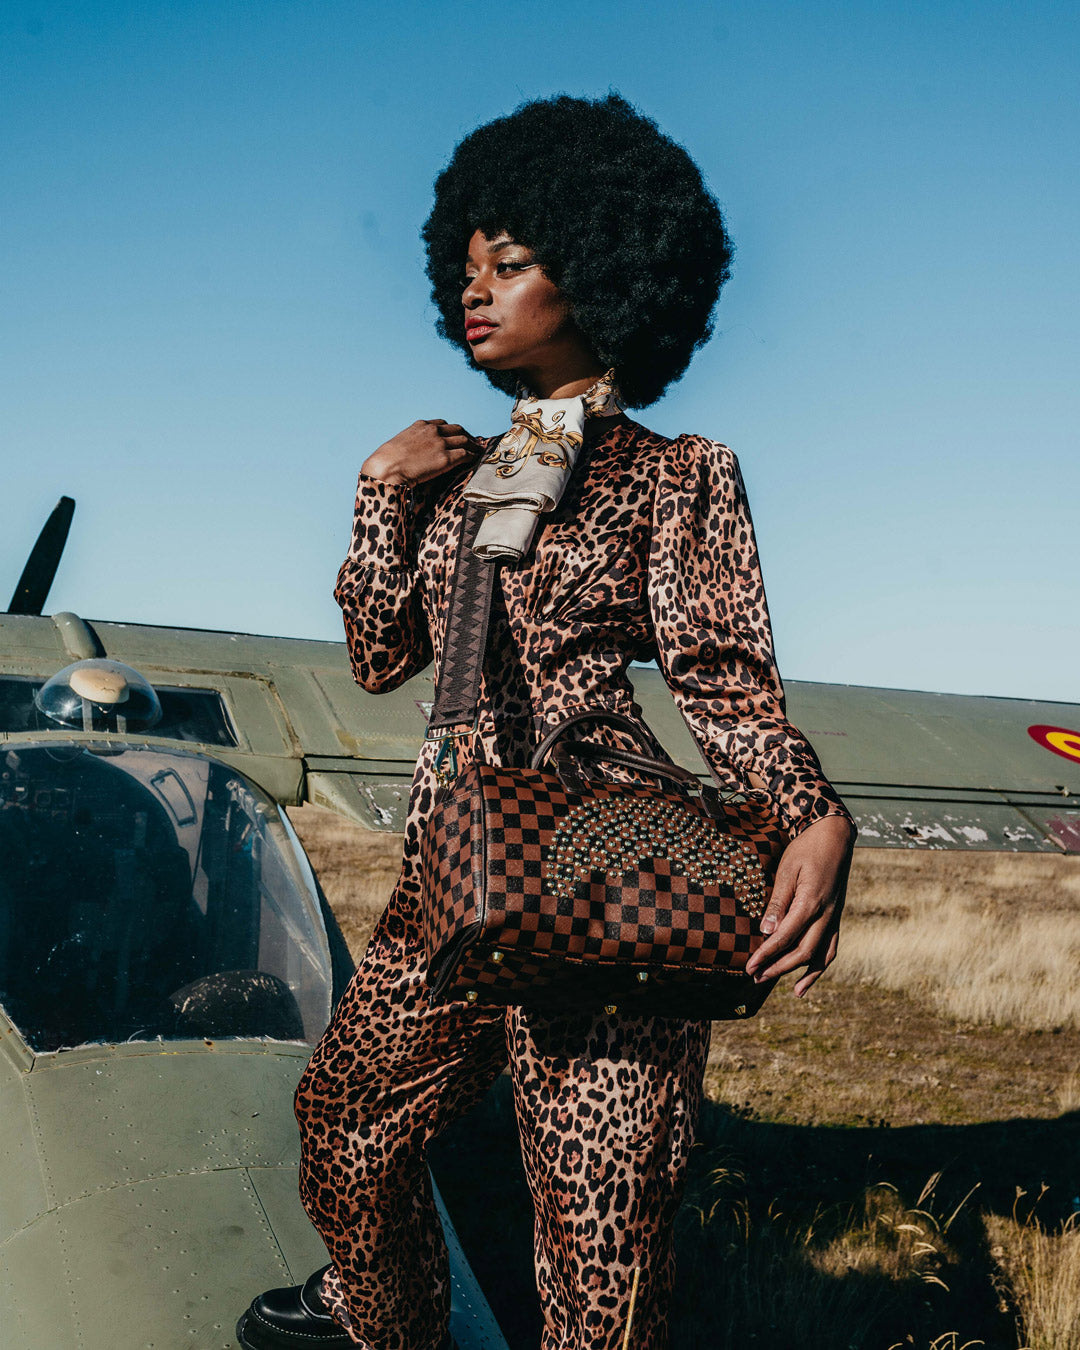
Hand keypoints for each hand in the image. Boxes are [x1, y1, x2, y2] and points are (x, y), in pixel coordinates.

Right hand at [361, 420, 479, 485]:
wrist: (386, 468)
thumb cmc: (387, 461)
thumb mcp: (400, 443)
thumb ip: (412, 443)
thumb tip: (414, 453)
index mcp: (421, 426)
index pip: (442, 424)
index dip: (452, 430)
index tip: (456, 435)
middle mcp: (433, 431)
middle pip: (457, 430)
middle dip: (466, 436)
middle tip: (472, 442)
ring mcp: (440, 444)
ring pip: (464, 440)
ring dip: (473, 445)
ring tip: (479, 450)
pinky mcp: (446, 459)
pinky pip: (465, 454)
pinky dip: (472, 455)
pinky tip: (475, 459)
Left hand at [744, 813, 854, 997]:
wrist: (836, 837)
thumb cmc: (807, 850)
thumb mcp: (787, 870)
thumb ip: (778, 902)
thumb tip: (767, 931)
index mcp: (811, 902)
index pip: (786, 937)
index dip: (766, 954)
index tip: (749, 966)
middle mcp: (827, 915)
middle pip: (803, 952)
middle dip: (779, 968)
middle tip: (755, 977)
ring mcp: (834, 918)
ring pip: (821, 955)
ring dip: (801, 974)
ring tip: (784, 989)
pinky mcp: (836, 917)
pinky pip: (831, 948)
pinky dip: (820, 966)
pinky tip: (806, 979)